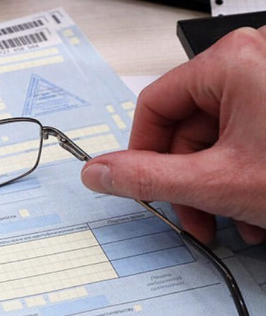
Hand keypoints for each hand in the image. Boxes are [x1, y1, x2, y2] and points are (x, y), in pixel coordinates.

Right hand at [81, 27, 265, 244]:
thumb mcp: (217, 182)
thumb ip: (147, 179)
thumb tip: (99, 173)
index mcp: (230, 62)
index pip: (153, 106)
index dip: (142, 154)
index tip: (144, 188)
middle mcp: (254, 60)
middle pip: (188, 126)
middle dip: (190, 184)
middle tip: (197, 220)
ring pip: (220, 137)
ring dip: (219, 188)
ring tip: (236, 222)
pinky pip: (248, 135)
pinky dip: (246, 175)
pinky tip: (258, 209)